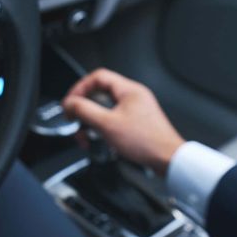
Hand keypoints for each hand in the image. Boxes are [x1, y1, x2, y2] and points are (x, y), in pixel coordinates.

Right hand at [61, 69, 184, 174]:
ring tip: (87, 136)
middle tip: (75, 121)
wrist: (167, 159)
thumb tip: (70, 103)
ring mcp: (135, 110)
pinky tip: (100, 141)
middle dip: (84, 110)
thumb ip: (84, 111)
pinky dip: (102, 129)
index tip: (70, 103)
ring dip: (92, 123)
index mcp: (129, 90)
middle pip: (99, 94)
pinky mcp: (136, 123)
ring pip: (105, 110)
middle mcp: (133, 97)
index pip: (97, 77)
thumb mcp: (107, 125)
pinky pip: (112, 120)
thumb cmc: (146, 142)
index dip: (79, 88)